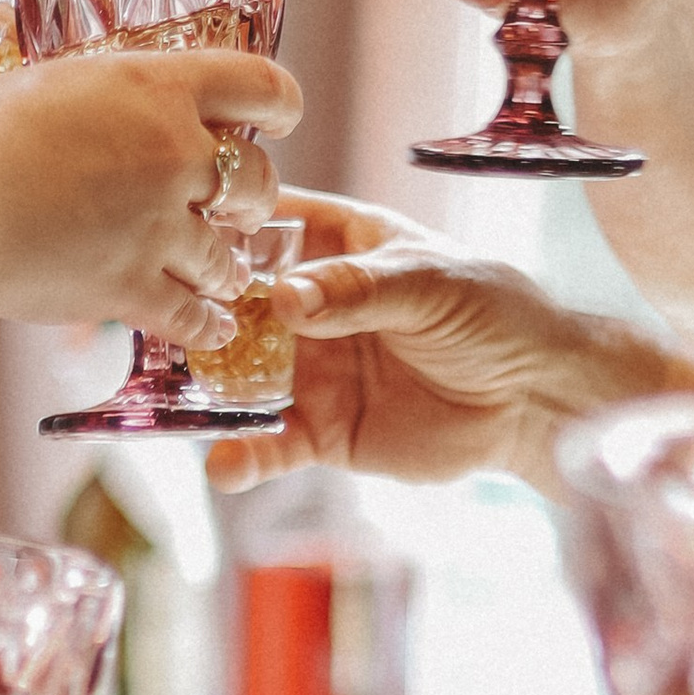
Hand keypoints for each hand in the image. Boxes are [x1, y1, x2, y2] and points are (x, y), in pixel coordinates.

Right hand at [0, 46, 297, 342]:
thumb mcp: (49, 85)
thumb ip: (99, 100)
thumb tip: (100, 107)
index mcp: (158, 87)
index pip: (262, 85)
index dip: (277, 107)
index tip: (274, 120)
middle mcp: (175, 153)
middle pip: (259, 179)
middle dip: (253, 198)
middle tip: (237, 209)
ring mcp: (159, 225)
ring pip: (229, 257)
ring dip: (225, 267)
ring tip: (219, 274)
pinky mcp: (133, 287)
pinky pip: (195, 315)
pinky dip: (206, 323)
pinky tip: (208, 326)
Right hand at [206, 189, 693, 493]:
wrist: (537, 399)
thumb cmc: (495, 316)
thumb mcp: (429, 284)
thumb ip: (356, 290)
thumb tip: (285, 298)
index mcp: (340, 244)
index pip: (267, 227)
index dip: (222, 229)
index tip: (177, 235)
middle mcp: (314, 304)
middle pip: (237, 306)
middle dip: (196, 316)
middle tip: (156, 329)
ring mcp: (313, 369)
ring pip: (241, 378)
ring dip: (207, 390)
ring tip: (172, 402)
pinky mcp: (324, 431)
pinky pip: (273, 443)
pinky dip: (246, 456)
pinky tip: (226, 466)